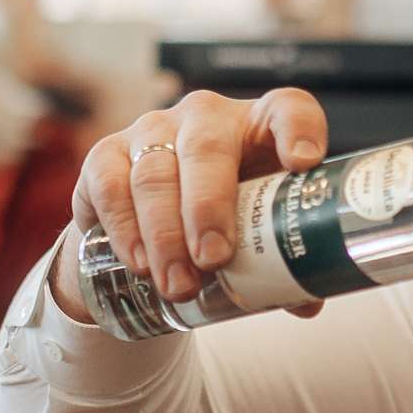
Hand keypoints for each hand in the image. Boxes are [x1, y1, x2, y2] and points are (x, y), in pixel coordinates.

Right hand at [65, 87, 328, 307]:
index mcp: (260, 127)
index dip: (297, 130)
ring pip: (155, 173)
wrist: (156, 217)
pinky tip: (140, 263)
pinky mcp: (107, 153)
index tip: (303, 163)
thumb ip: (283, 262)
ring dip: (165, 235)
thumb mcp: (256, 229)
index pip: (288, 109)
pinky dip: (125, 229)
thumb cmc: (225, 216)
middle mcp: (206, 117)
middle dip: (208, 207)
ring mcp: (153, 130)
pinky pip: (111, 185)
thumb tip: (305, 303)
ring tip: (179, 284)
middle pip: (207, 147)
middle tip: (214, 258)